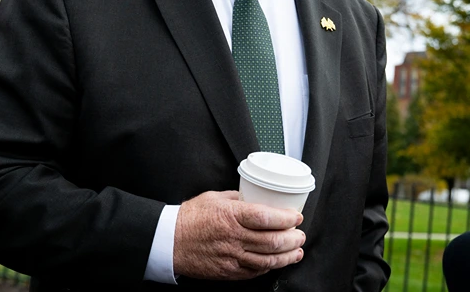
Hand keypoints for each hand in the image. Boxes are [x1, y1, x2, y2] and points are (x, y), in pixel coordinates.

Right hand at [173, 190, 305, 279]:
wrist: (169, 241)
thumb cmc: (189, 218)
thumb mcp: (214, 198)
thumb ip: (237, 198)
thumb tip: (254, 196)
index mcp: (231, 215)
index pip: (267, 218)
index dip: (287, 218)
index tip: (296, 216)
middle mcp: (234, 237)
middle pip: (273, 241)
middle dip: (293, 239)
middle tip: (300, 234)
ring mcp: (232, 257)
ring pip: (268, 260)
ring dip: (287, 256)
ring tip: (297, 251)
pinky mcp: (228, 271)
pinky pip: (254, 272)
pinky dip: (269, 267)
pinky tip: (276, 262)